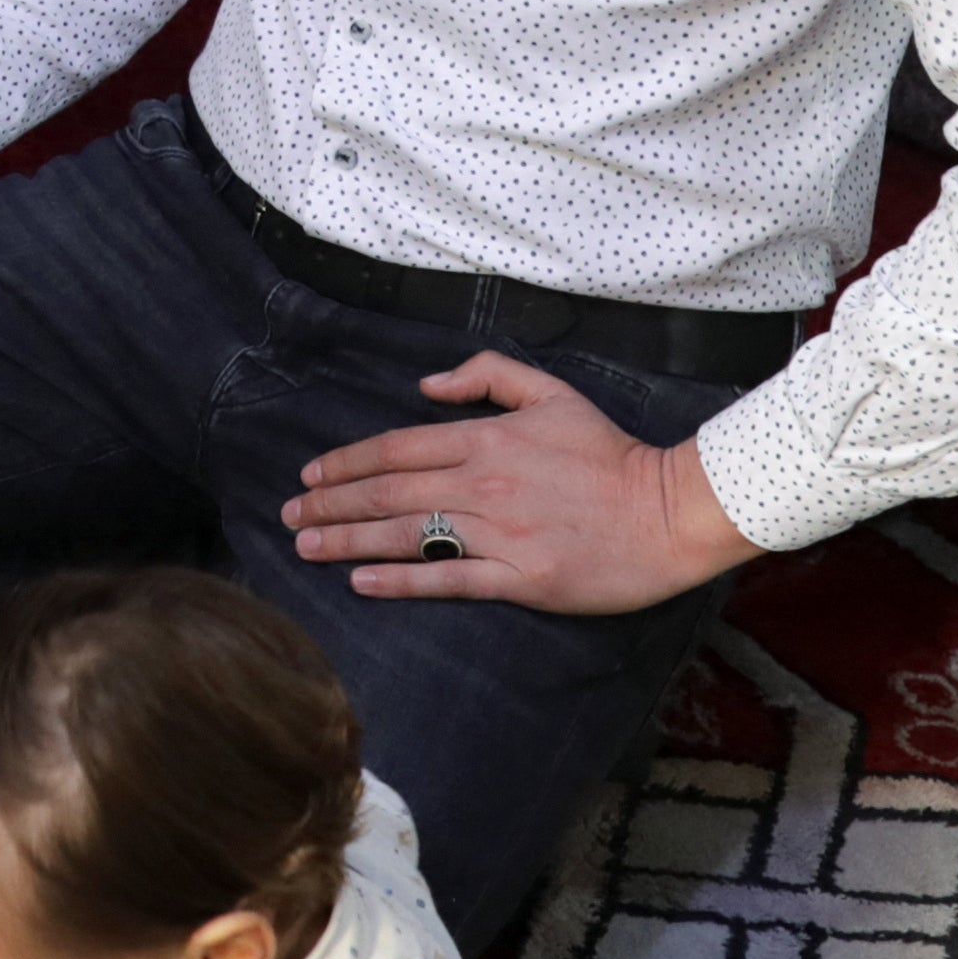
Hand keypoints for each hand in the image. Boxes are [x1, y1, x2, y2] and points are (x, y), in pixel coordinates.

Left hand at [282, 351, 755, 608]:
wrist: (668, 512)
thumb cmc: (610, 454)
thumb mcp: (551, 393)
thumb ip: (486, 377)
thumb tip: (425, 386)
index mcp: (487, 440)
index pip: (396, 449)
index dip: (346, 462)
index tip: (310, 476)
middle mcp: (483, 485)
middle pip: (387, 493)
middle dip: (330, 503)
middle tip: (288, 515)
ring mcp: (499, 535)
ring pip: (405, 536)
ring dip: (346, 540)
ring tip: (304, 547)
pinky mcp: (520, 579)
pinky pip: (445, 580)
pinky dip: (398, 581)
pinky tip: (359, 581)